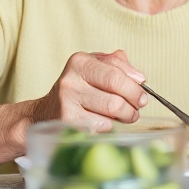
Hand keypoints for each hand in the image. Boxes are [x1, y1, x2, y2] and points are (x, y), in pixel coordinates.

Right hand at [31, 50, 148, 131]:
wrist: (45, 113)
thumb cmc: (79, 89)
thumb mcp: (94, 69)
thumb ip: (117, 66)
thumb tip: (138, 78)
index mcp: (80, 62)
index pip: (116, 72)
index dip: (135, 86)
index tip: (143, 93)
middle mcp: (71, 80)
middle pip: (116, 91)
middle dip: (134, 101)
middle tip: (138, 107)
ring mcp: (68, 102)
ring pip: (113, 110)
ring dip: (127, 115)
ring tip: (126, 115)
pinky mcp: (68, 122)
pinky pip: (103, 126)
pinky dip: (112, 126)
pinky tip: (107, 123)